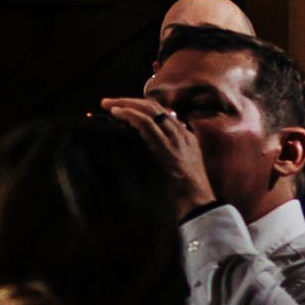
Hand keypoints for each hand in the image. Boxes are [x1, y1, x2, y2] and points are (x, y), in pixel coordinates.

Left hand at [99, 98, 213, 214]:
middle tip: (108, 102)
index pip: (160, 112)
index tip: (121, 107)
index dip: (139, 106)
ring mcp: (176, 139)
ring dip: (126, 104)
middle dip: (129, 101)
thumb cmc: (183, 192)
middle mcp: (181, 133)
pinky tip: (118, 114)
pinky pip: (148, 124)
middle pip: (154, 107)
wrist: (197, 203)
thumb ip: (163, 154)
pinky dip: (131, 116)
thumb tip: (145, 147)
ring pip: (150, 111)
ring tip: (108, 105)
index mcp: (185, 136)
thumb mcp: (175, 167)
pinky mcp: (167, 147)